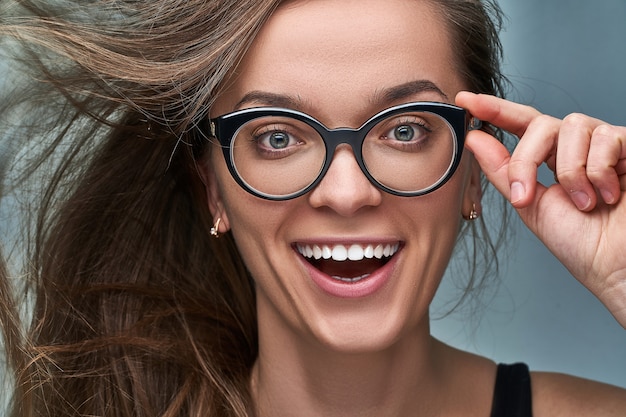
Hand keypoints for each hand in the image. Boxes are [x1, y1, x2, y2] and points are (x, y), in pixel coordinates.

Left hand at [456, 91, 625, 327]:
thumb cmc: (582, 243)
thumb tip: (474, 139)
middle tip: (528, 196)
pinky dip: (599, 170)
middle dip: (527, 159)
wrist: (616, 265)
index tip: (465, 101)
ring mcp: (606, 145)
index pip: (523, 124)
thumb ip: (504, 171)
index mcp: (552, 161)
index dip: (495, 109)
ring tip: (585, 202)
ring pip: (573, 126)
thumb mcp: (531, 205)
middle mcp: (578, 147)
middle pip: (542, 123)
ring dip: (570, 171)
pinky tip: (609, 194)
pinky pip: (606, 137)